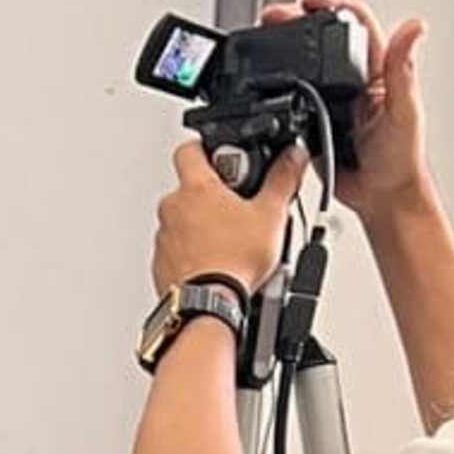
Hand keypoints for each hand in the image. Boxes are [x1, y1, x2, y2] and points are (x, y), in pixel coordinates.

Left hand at [151, 137, 305, 300]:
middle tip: (240, 208)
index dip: (207, 147)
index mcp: (195, 188)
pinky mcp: (162, 263)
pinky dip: (194, 252)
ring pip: (184, 221)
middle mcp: (172, 209)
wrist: (208, 305)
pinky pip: (178, 249)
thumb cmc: (232, 263)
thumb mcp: (271, 214)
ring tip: (234, 240)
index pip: (189, 148)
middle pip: (191, 188)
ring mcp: (164, 237)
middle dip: (215, 195)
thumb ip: (282, 178)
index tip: (225, 157)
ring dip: (205, 225)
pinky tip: (218, 260)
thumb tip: (292, 157)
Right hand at [267, 0, 428, 211]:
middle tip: (275, 16)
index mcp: (376, 71)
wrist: (381, 198)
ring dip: (283, 49)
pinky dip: (277, 88)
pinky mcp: (313, 122)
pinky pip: (292, 100)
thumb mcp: (405, 111)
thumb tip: (414, 27)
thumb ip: (402, 70)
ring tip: (263, 37)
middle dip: (297, 22)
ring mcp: (331, 101)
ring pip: (304, 65)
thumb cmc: (402, 159)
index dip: (333, 5)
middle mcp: (352, 81)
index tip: (310, 1)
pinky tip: (264, 80)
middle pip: (323, 38)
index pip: (355, 24)